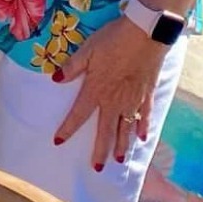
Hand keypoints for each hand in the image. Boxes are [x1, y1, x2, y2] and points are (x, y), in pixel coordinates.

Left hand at [53, 16, 165, 168]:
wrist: (145, 33)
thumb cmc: (113, 39)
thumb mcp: (88, 49)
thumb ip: (72, 67)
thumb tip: (55, 80)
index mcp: (96, 90)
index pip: (78, 114)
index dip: (67, 129)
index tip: (58, 142)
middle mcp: (114, 101)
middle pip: (105, 131)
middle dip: (100, 150)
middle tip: (97, 168)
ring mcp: (133, 100)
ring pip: (126, 128)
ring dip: (121, 145)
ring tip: (118, 160)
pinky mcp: (147, 94)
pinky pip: (145, 116)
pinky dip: (143, 128)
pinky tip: (142, 138)